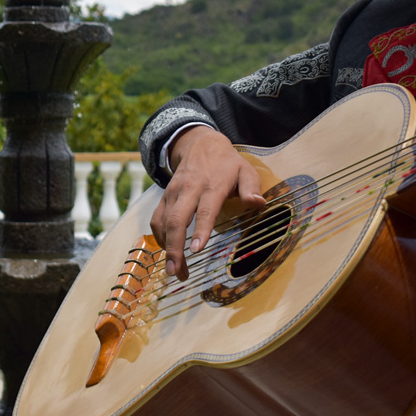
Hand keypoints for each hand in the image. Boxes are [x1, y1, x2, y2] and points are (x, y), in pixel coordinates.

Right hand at [150, 126, 264, 280]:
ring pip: (164, 221)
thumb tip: (258, 203)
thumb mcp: (245, 170)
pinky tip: (167, 251)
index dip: (201, 230)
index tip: (197, 250)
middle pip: (177, 219)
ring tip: (173, 270)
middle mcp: (189, 189)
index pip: (205, 210)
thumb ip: (252, 187)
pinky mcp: (165, 195)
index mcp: (212, 185)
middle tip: (176, 271)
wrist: (200, 144)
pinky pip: (157, 218)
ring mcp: (174, 192)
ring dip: (167, 247)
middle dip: (175, 247)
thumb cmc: (227, 163)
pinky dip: (159, 236)